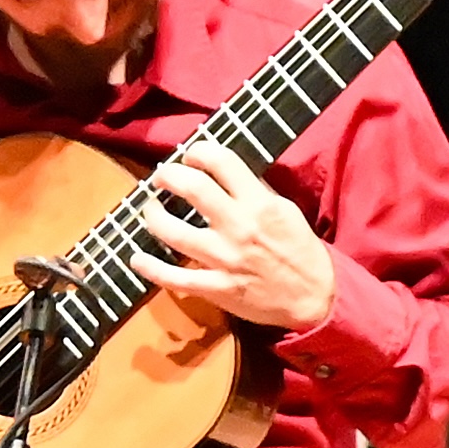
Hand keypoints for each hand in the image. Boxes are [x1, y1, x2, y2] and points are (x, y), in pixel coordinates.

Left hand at [134, 143, 336, 330]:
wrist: (312, 296)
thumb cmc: (298, 249)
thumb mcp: (285, 210)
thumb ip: (255, 191)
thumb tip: (225, 172)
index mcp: (259, 204)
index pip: (223, 163)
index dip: (199, 151)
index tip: (189, 155)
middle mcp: (238, 227)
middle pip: (193, 189)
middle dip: (168, 176)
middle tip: (161, 177)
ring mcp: (223, 259)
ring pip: (174, 232)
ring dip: (153, 216)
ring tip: (149, 209)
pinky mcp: (215, 288)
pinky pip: (174, 277)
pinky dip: (151, 268)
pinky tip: (137, 258)